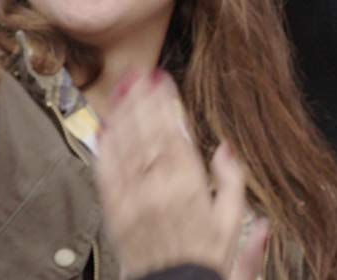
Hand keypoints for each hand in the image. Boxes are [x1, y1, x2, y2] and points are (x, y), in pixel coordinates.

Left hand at [98, 72, 268, 278]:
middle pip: (148, 135)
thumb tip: (225, 148)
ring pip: (126, 149)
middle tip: (138, 74)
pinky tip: (104, 130)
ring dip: (123, 116)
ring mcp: (134, 203)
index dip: (167, 105)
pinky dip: (104, 150)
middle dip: (142, 101)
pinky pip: (107, 176)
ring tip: (121, 90)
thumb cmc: (205, 260)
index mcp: (190, 188)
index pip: (175, 135)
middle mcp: (158, 191)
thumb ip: (232, 182)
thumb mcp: (232, 223)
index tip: (163, 80)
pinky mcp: (116, 215)